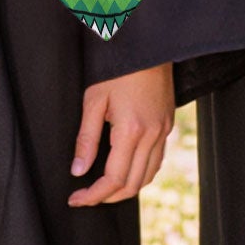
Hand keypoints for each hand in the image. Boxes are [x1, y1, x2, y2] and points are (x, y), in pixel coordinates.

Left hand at [68, 61, 174, 206]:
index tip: (76, 198)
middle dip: (108, 197)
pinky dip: (141, 173)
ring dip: (126, 188)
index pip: (113, 179)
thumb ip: (86, 139)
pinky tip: (126, 169)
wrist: (148, 45)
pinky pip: (157, 160)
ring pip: (148, 175)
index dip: (93, 195)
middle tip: (86, 196)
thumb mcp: (94, 100)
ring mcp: (163, 130)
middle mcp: (152, 134)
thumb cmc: (118, 68)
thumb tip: (78, 170)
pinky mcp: (168, 124)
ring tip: (104, 188)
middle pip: (132, 184)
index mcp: (131, 130)